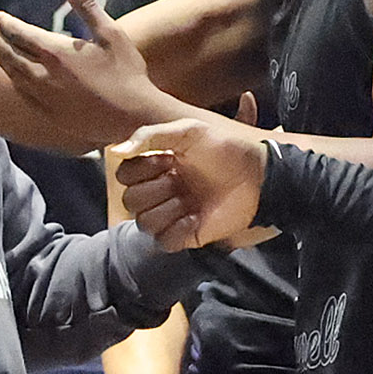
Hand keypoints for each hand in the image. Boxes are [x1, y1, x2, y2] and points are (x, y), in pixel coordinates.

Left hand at [0, 0, 169, 145]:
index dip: (7, 24)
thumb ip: (86, 5)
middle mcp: (44, 76)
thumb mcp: (110, 33)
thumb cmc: (126, 72)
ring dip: (2, 60)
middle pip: (10, 55)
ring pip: (14, 76)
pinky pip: (24, 95)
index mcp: (57, 53)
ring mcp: (45, 98)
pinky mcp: (50, 115)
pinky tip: (16, 78)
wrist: (134, 118)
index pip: (20, 34)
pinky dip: (15, 81)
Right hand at [112, 109, 270, 250]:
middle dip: (154, 189)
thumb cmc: (225, 149)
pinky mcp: (187, 235)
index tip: (168, 160)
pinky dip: (178, 230)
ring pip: (144, 223)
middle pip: (130, 201)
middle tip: (179, 179)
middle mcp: (161, 192)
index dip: (140, 170)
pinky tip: (196, 217)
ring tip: (189, 199)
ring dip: (166, 210)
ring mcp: (173, 215)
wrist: (257, 176)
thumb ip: (150, 136)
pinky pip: (165, 241)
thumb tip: (115, 150)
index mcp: (157, 167)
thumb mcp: (188, 131)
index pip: (124, 175)